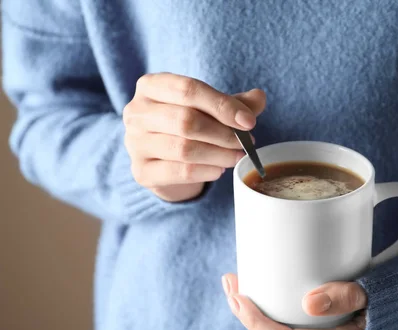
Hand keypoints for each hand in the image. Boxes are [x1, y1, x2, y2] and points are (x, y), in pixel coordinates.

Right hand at [123, 73, 265, 201]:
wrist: (163, 161)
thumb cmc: (187, 125)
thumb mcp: (211, 108)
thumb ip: (234, 103)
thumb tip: (259, 97)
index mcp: (151, 86)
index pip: (188, 89)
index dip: (222, 105)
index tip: (249, 121)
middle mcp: (136, 112)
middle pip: (185, 121)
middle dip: (223, 133)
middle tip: (246, 143)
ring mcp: (135, 143)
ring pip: (184, 149)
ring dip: (219, 154)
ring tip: (237, 156)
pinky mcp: (141, 171)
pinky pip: (179, 172)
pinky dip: (206, 171)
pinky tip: (220, 169)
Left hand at [222, 273, 366, 329]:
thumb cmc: (396, 293)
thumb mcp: (376, 290)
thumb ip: (347, 295)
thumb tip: (308, 302)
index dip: (256, 322)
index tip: (238, 294)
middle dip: (247, 314)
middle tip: (230, 282)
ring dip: (256, 312)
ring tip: (237, 285)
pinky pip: (293, 327)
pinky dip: (273, 311)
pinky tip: (263, 293)